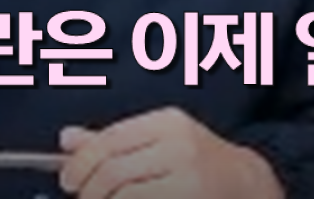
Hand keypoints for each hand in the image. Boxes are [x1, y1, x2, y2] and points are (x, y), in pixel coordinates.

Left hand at [57, 107, 281, 198]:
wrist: (246, 184)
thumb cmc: (196, 163)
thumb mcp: (159, 142)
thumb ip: (113, 141)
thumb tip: (66, 138)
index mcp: (167, 122)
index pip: (109, 140)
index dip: (80, 164)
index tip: (68, 181)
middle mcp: (178, 143)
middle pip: (112, 169)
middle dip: (88, 190)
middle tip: (83, 198)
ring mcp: (187, 174)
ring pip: (123, 193)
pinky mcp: (190, 196)